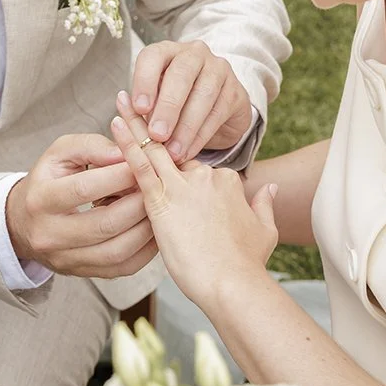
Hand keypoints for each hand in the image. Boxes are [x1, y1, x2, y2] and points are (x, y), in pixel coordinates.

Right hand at [5, 134, 158, 278]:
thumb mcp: (58, 154)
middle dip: (138, 204)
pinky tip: (153, 229)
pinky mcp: (83, 273)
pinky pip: (123, 267)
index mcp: (40, 199)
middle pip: (104, 224)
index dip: (118, 176)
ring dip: (146, 228)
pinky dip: (145, 250)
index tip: (142, 164)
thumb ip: (89, 146)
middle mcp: (49, 234)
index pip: (83, 188)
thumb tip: (122, 154)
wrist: (22, 223)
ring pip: (117, 251)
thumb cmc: (47, 182)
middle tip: (156, 187)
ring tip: (157, 207)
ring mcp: (65, 259)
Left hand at [109, 95, 276, 311]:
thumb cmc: (246, 264)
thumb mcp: (265, 230)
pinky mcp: (162, 200)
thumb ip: (265, 205)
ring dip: (135, 123)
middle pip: (174, 147)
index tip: (165, 147)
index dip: (178, 159)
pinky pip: (140, 166)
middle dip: (154, 126)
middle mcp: (205, 177)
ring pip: (154, 148)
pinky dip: (126, 144)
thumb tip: (270, 189)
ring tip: (121, 101)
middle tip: (136, 102)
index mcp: (227, 181)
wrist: (234, 283)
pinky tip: (114, 126)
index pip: (195, 164)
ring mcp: (183, 186)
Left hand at [129, 40, 252, 160]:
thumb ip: (143, 107)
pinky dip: (201, 135)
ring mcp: (218, 69)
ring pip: (203, 95)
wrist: (214, 109)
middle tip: (156, 135)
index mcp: (166, 51)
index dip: (144, 81)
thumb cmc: (174, 102)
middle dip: (167, 107)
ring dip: (185, 127)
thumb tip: (128, 121)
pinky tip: (188, 151)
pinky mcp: (235, 91)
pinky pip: (218, 113)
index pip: (153, 57)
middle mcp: (193, 54)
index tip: (139, 109)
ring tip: (172, 151)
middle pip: (180, 75)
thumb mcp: (154, 100)